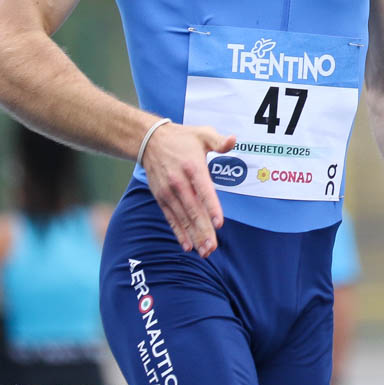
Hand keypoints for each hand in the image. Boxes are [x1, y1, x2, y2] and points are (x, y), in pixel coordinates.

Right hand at [141, 122, 235, 256]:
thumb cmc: (182, 138)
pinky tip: (187, 246)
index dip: (211, 207)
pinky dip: (179, 232)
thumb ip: (219, 141)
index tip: (219, 223)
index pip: (204, 190)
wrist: (150, 141)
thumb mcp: (202, 133)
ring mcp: (168, 192)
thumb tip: (233, 140)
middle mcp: (179, 182)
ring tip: (204, 251)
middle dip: (203, 230)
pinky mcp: (161, 198)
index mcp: (193, 166)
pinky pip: (171, 218)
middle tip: (212, 248)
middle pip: (193, 209)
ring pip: (183, 218)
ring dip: (193, 236)